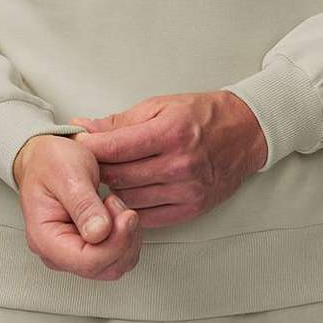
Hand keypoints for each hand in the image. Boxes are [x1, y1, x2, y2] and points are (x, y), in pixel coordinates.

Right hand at [12, 133, 141, 280]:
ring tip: (114, 204)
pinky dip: (125, 236)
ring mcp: (73, 252)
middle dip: (123, 239)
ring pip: (115, 265)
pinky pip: (116, 255)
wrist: (45, 157)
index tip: (127, 215)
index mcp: (45, 238)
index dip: (116, 243)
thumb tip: (99, 234)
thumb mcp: (68, 174)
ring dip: (126, 237)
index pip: (88, 262)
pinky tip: (117, 213)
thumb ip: (83, 205)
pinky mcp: (88, 248)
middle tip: (118, 204)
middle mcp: (57, 253)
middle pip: (104, 268)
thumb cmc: (50, 162)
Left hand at [68, 91, 267, 227]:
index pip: (115, 147)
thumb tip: (84, 127)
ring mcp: (187, 189)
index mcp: (170, 132)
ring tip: (109, 176)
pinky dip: (133, 207)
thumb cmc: (202, 115)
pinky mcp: (192, 207)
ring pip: (130, 199)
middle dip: (98, 169)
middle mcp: (180, 163)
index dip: (90, 147)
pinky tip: (129, 193)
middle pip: (120, 175)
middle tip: (87, 163)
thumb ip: (120, 121)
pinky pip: (149, 217)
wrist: (245, 132)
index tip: (77, 145)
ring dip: (114, 189)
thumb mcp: (160, 105)